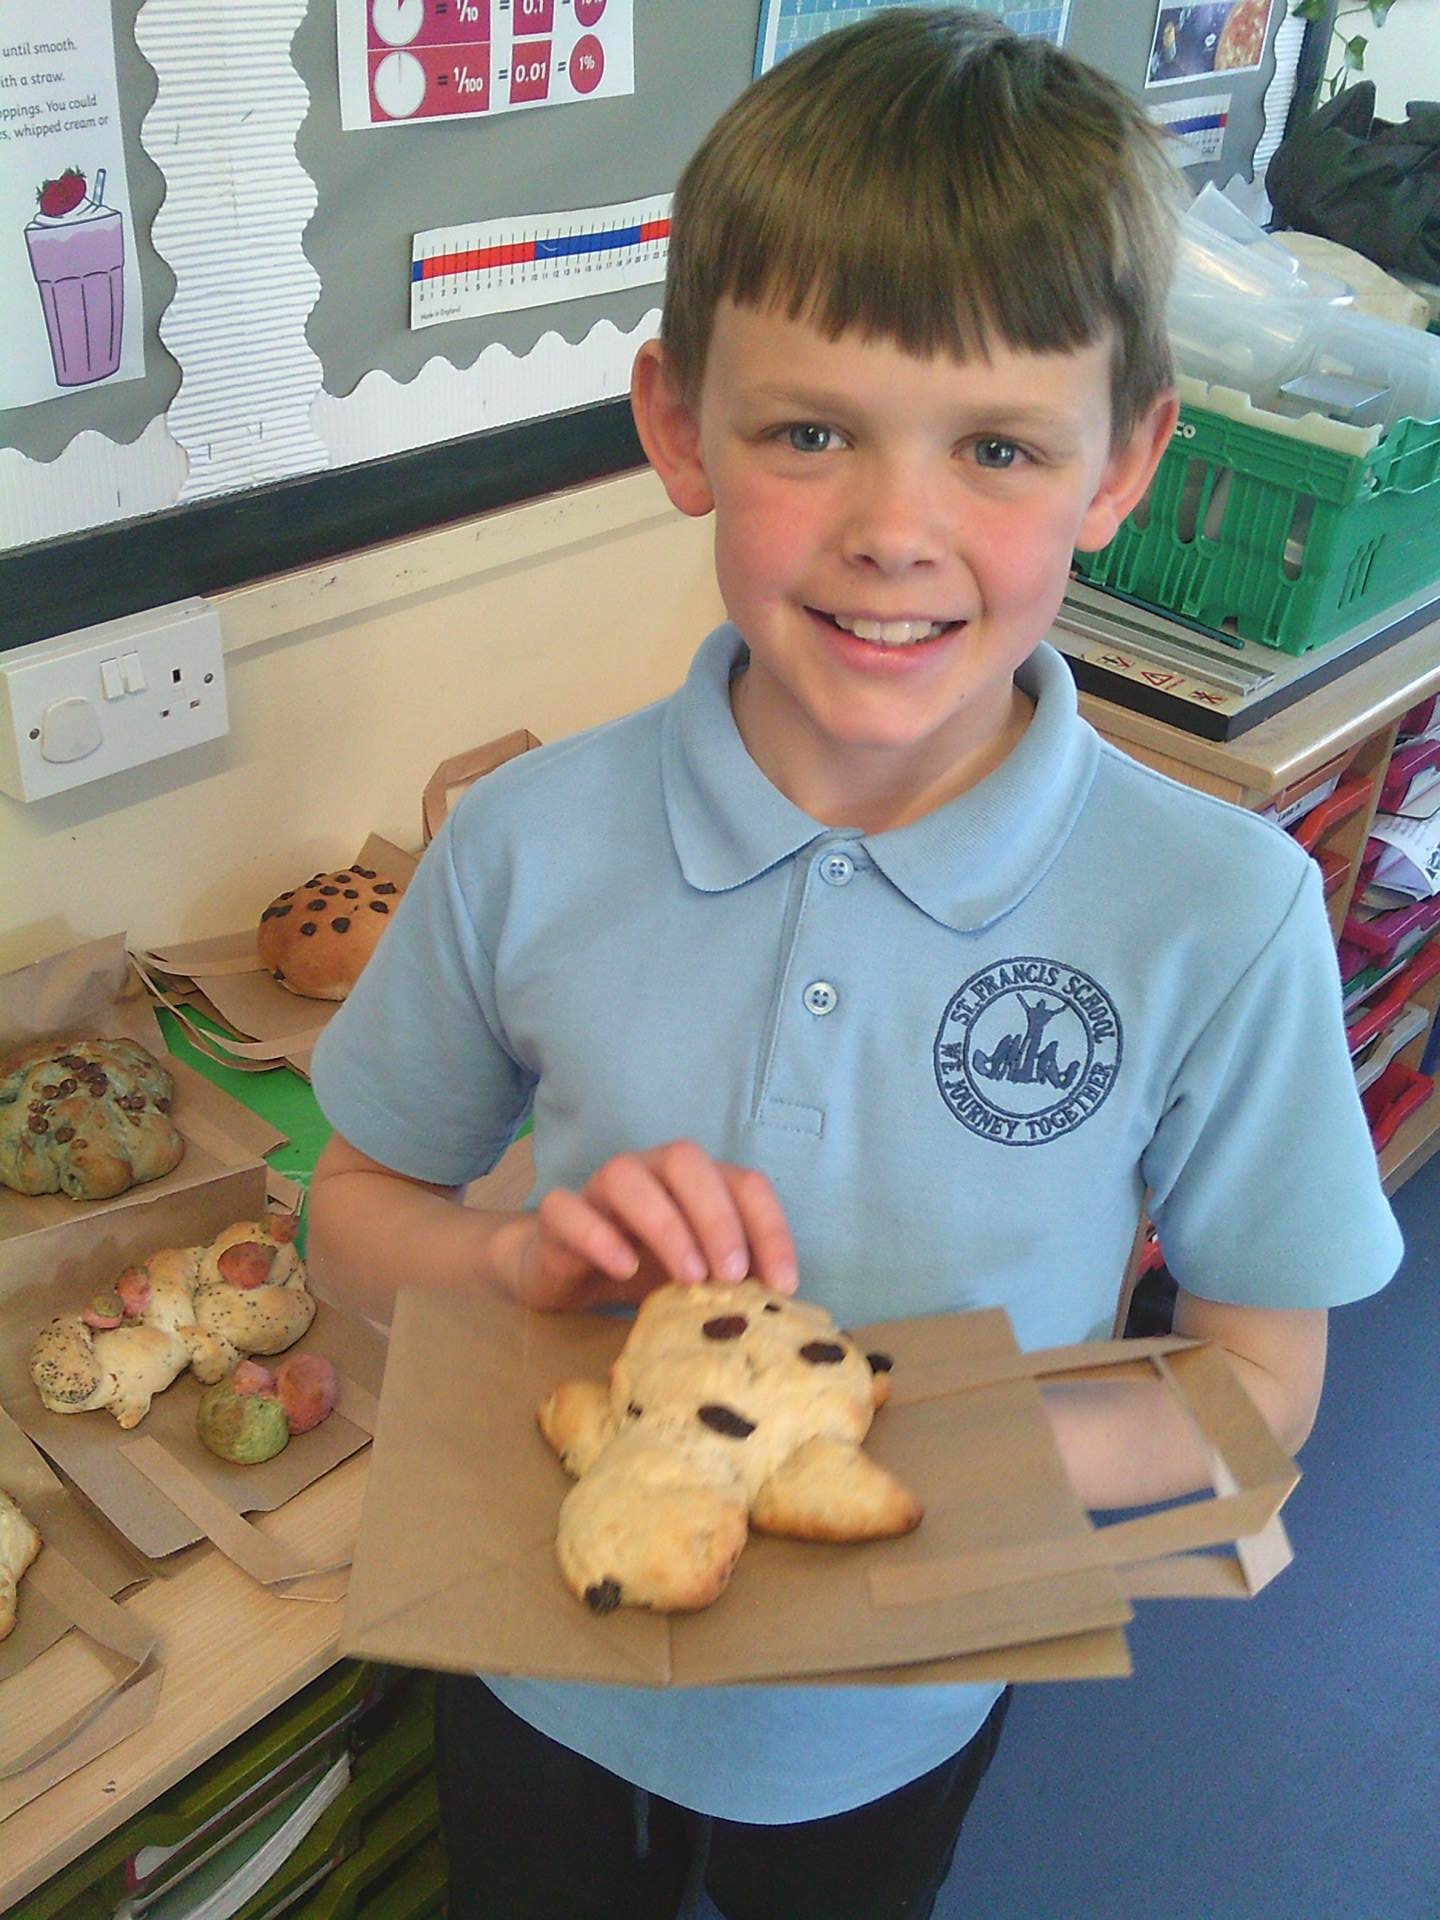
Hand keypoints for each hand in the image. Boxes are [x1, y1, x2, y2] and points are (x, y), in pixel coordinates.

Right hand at [500, 1140, 797, 1311]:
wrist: (567, 1276)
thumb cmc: (646, 1270)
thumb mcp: (700, 1274)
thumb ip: (735, 1276)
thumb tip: (783, 1304)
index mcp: (695, 1182)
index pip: (745, 1182)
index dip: (770, 1229)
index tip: (783, 1285)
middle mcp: (650, 1171)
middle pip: (685, 1160)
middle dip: (716, 1216)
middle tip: (731, 1275)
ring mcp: (600, 1189)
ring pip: (625, 1175)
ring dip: (664, 1223)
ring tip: (688, 1277)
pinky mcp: (559, 1217)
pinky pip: (568, 1208)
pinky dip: (597, 1235)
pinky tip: (623, 1270)